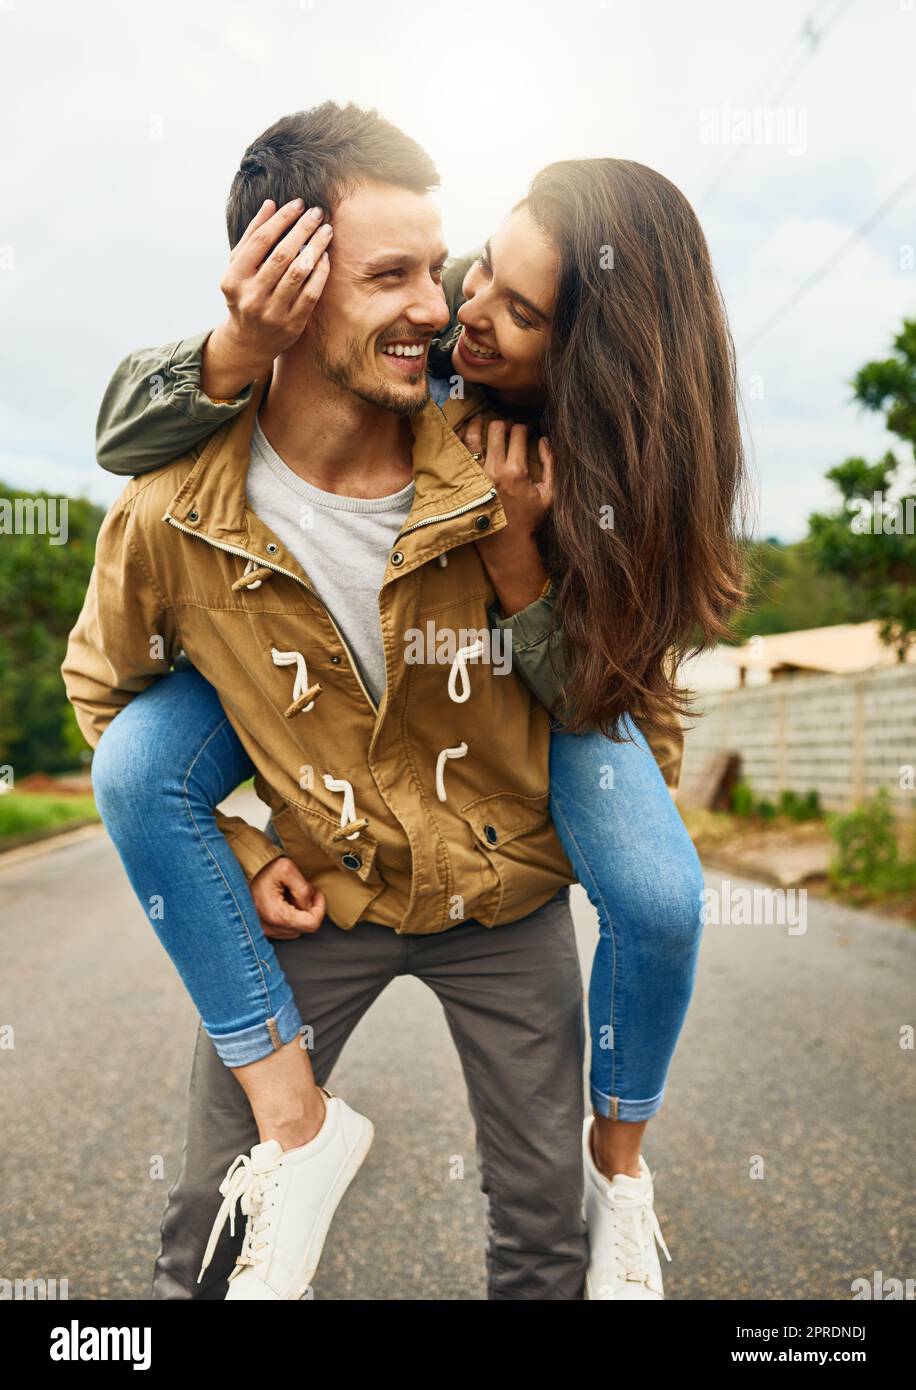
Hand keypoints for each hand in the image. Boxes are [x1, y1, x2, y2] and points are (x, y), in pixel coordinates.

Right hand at [201, 199, 333, 399]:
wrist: (249, 342)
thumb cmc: (245, 294)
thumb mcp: (239, 267)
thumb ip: (252, 236)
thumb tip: (270, 204)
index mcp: (234, 279)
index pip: (261, 241)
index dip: (282, 219)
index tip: (299, 204)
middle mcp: (251, 297)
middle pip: (282, 255)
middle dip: (303, 229)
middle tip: (318, 213)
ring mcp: (272, 313)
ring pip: (299, 273)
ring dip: (315, 247)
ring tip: (326, 230)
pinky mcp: (291, 325)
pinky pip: (311, 294)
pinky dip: (320, 272)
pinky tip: (325, 256)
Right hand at [250, 856, 326, 938]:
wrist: (236, 872)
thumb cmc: (261, 870)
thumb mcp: (286, 869)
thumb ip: (303, 888)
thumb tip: (309, 903)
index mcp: (277, 916)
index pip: (312, 924)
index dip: (320, 908)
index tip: (317, 894)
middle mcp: (270, 928)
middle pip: (305, 926)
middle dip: (309, 908)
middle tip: (304, 890)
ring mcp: (265, 931)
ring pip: (296, 929)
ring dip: (299, 913)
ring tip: (291, 895)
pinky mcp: (262, 929)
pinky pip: (285, 929)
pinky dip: (289, 917)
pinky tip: (283, 902)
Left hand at [460, 416, 553, 539]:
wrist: (506, 545)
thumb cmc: (530, 520)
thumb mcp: (549, 494)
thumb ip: (551, 464)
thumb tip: (545, 439)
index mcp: (516, 472)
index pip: (518, 433)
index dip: (524, 427)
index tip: (525, 431)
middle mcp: (494, 470)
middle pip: (496, 428)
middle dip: (503, 423)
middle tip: (506, 428)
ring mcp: (476, 476)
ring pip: (473, 436)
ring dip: (478, 424)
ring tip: (482, 421)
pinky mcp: (465, 482)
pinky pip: (459, 452)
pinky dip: (462, 439)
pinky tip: (467, 435)